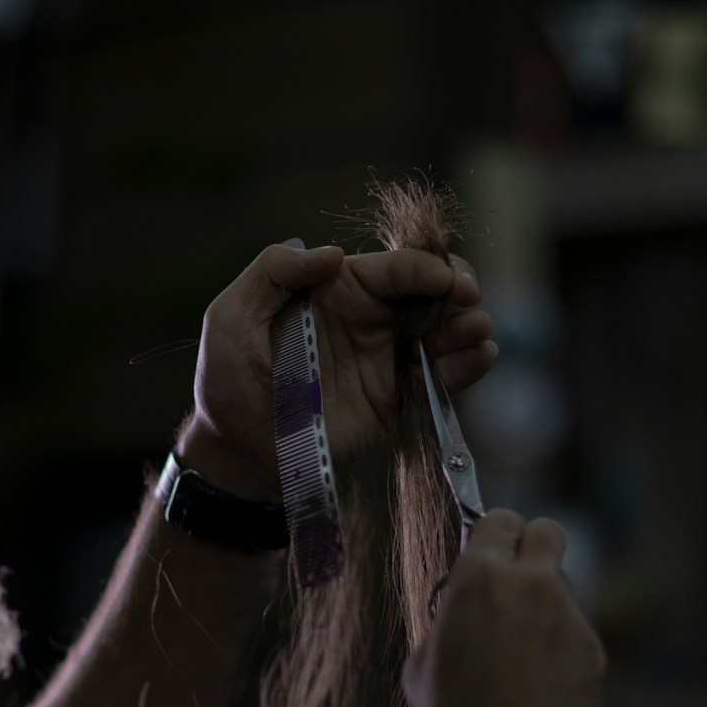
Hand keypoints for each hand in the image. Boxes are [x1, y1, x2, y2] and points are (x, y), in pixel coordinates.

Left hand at [181, 243, 495, 500]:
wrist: (239, 452)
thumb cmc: (227, 380)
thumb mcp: (229, 316)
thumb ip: (273, 272)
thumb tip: (334, 253)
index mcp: (335, 290)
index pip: (392, 267)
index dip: (425, 266)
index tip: (446, 280)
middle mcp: (369, 319)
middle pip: (429, 290)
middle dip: (458, 285)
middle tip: (469, 298)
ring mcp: (387, 360)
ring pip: (443, 331)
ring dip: (468, 325)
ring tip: (477, 332)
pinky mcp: (397, 399)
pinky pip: (440, 377)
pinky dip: (467, 366)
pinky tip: (480, 356)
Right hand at [403, 509, 605, 706]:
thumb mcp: (425, 658)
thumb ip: (452, 615)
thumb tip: (465, 606)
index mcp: (481, 578)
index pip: (499, 520)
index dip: (493, 537)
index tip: (489, 553)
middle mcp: (533, 586)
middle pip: (547, 532)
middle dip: (531, 548)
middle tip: (515, 580)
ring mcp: (571, 619)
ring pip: (562, 590)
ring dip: (544, 607)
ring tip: (518, 659)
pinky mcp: (594, 654)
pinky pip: (575, 635)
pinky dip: (559, 651)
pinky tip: (538, 690)